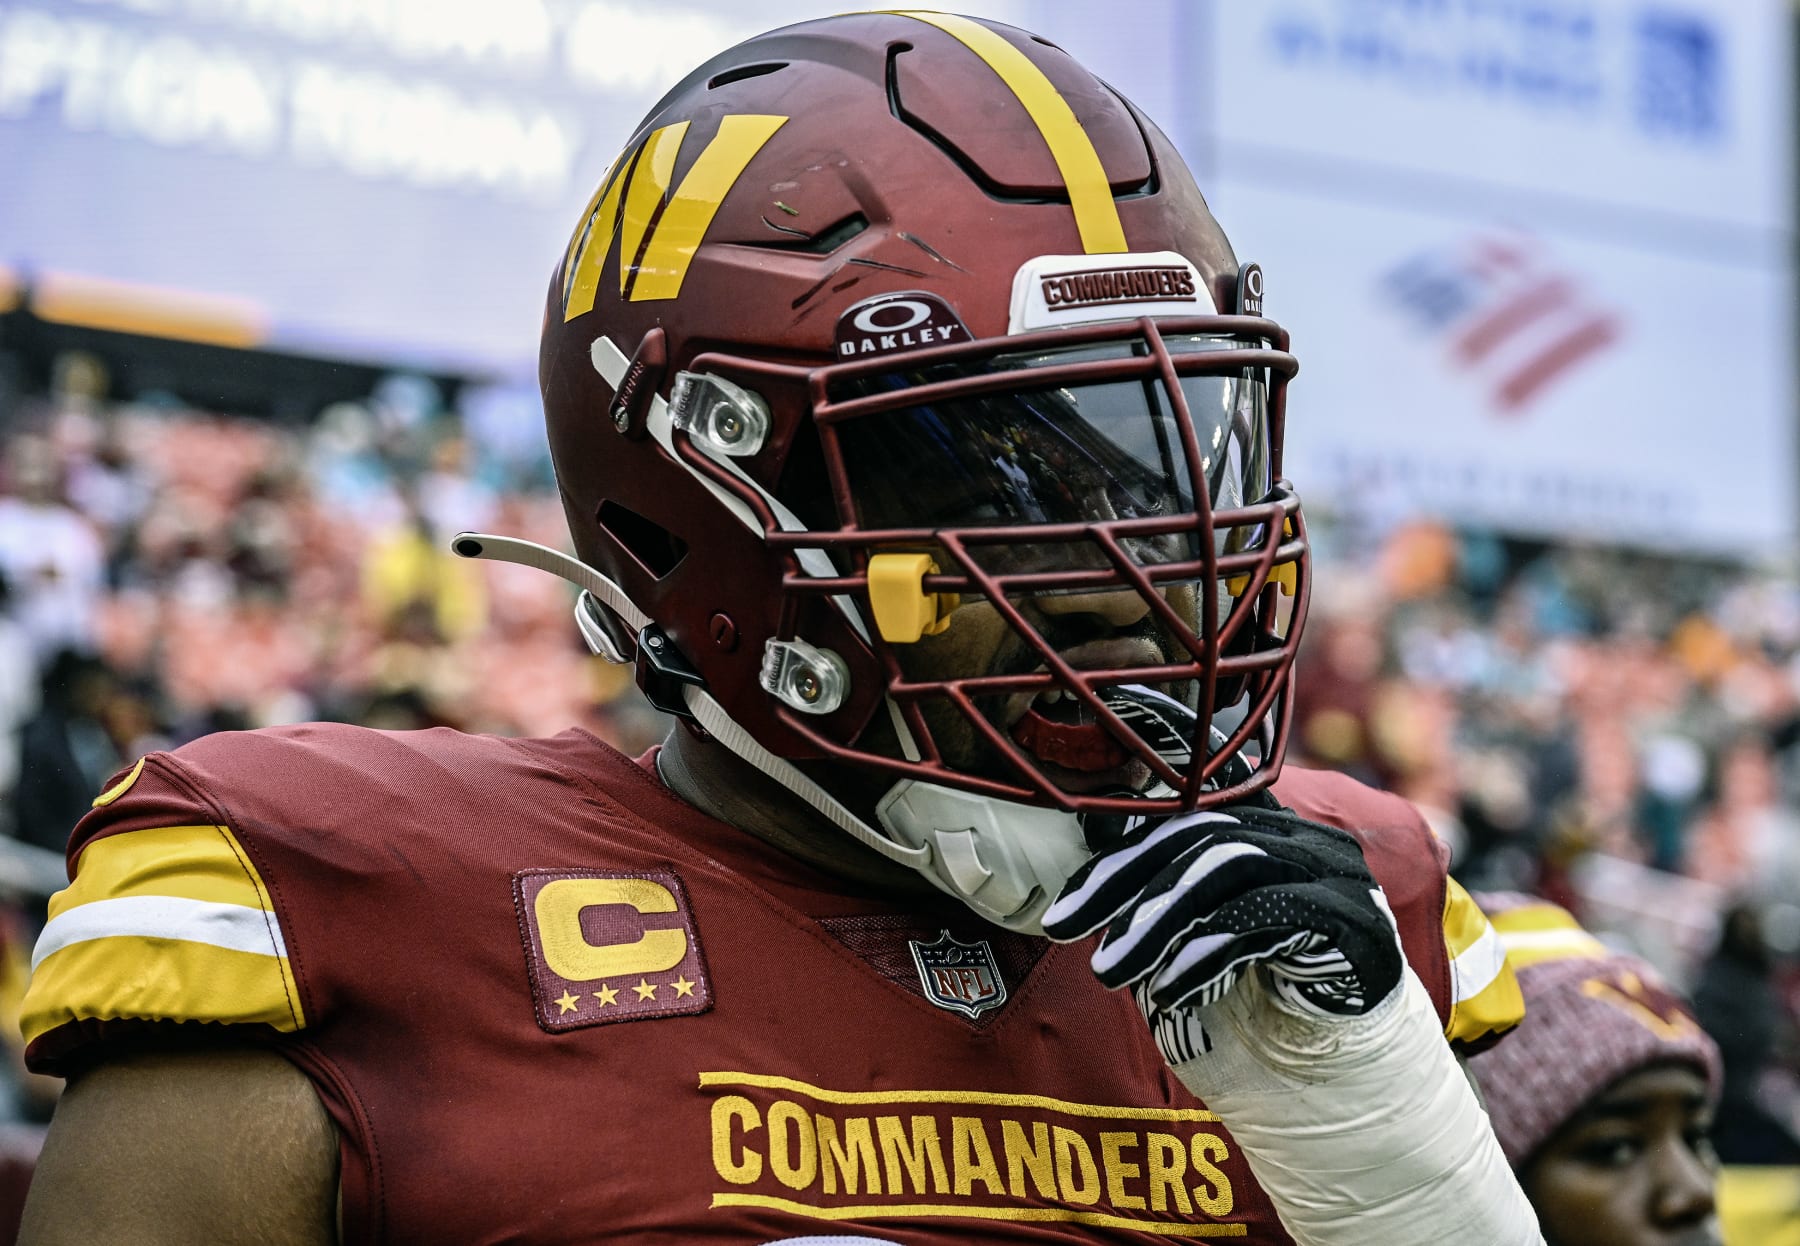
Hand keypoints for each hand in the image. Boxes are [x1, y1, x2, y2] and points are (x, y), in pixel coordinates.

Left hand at [1041, 803, 1403, 1019]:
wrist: (1341, 1069)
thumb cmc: (1256, 1001)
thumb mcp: (1188, 946)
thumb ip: (1152, 904)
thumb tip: (1084, 866)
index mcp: (1265, 828)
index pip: (1180, 818)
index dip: (1116, 856)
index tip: (1062, 908)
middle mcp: (1305, 838)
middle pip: (1200, 835)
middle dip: (1124, 885)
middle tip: (1067, 930)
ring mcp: (1336, 874)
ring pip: (1229, 868)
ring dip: (1156, 922)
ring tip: (1110, 970)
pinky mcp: (1357, 920)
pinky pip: (1268, 918)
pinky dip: (1207, 952)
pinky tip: (1169, 989)